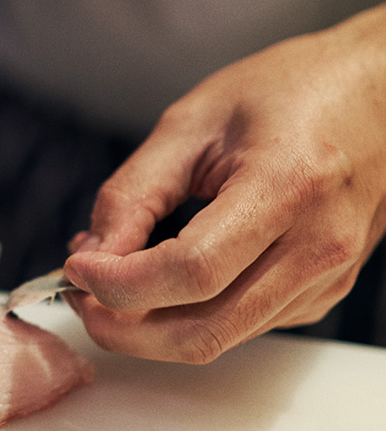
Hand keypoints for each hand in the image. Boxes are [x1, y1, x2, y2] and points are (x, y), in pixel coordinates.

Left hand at [64, 4, 385, 362]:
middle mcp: (317, 247)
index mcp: (286, 188)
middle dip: (122, 329)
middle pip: (201, 331)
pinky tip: (157, 280)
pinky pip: (238, 325)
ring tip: (110, 282)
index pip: (190, 273)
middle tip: (78, 297)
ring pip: (216, 339)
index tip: (76, 269)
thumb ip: (134, 192)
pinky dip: (184, 315)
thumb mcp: (192, 122)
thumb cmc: (287, 90)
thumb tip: (93, 255)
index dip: (119, 284)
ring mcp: (326, 278)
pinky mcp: (321, 292)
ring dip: (147, 327)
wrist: (379, 92)